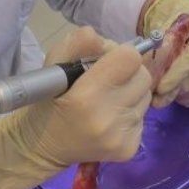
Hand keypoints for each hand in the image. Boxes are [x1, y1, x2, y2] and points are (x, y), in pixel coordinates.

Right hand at [0, 27, 151, 188]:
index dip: (120, 54)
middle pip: (143, 76)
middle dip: (128, 73)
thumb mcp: (53, 65)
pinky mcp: (129, 149)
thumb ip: (77, 44)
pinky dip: (129, 113)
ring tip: (107, 100)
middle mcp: (107, 119)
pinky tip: (109, 118)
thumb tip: (103, 39)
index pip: (131, 58)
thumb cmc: (48, 101)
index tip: (107, 62)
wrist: (43, 147)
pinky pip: (142, 118)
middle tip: (108, 80)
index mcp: (86, 96)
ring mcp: (120, 137)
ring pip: (145, 97)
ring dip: (130, 93)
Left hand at [141, 0, 188, 107]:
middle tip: (157, 96)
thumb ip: (164, 44)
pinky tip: (179, 92)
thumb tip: (155, 71)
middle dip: (178, 87)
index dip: (178, 73)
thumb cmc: (180, 17)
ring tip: (165, 93)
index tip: (162, 87)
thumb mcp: (169, 22)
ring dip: (184, 93)